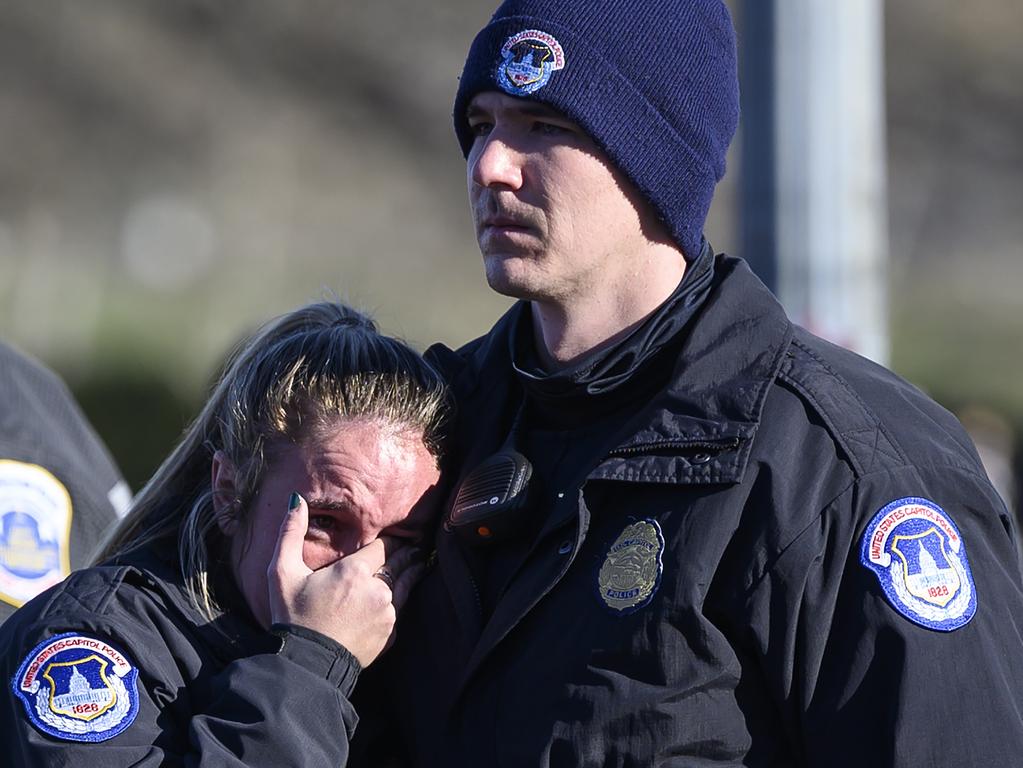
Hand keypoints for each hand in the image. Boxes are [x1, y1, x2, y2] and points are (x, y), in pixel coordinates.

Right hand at [266, 493, 424, 665]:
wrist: (305, 665)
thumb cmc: (292, 616)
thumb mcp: (282, 572)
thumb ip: (290, 533)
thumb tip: (296, 500)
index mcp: (355, 571)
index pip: (384, 546)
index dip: (389, 540)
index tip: (395, 535)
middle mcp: (378, 589)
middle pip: (400, 562)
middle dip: (406, 551)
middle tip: (415, 543)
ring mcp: (387, 613)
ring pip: (405, 584)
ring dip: (410, 570)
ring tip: (417, 560)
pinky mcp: (390, 634)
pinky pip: (401, 609)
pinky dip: (403, 597)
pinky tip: (406, 591)